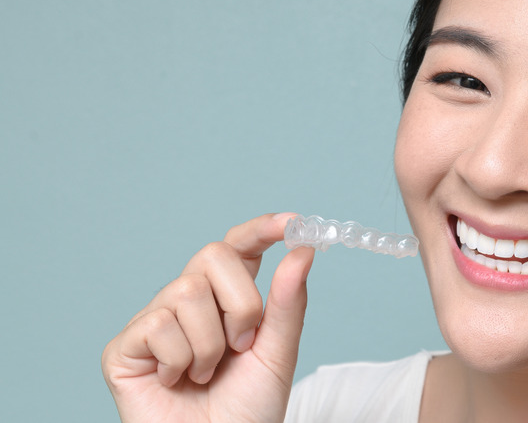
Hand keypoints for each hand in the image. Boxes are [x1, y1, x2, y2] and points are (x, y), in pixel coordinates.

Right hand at [102, 213, 314, 422]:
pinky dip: (179, 360)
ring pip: (186, 291)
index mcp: (228, 298)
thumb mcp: (278, 353)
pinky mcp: (125, 347)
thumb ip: (288, 303)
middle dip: (240, 303)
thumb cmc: (247, 408)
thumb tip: (301, 251)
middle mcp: (189, 300)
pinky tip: (176, 381)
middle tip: (242, 346)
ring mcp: (154, 320)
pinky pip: (157, 325)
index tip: (290, 223)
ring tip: (208, 374)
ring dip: (211, 344)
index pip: (238, 247)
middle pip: (212, 254)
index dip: (260, 229)